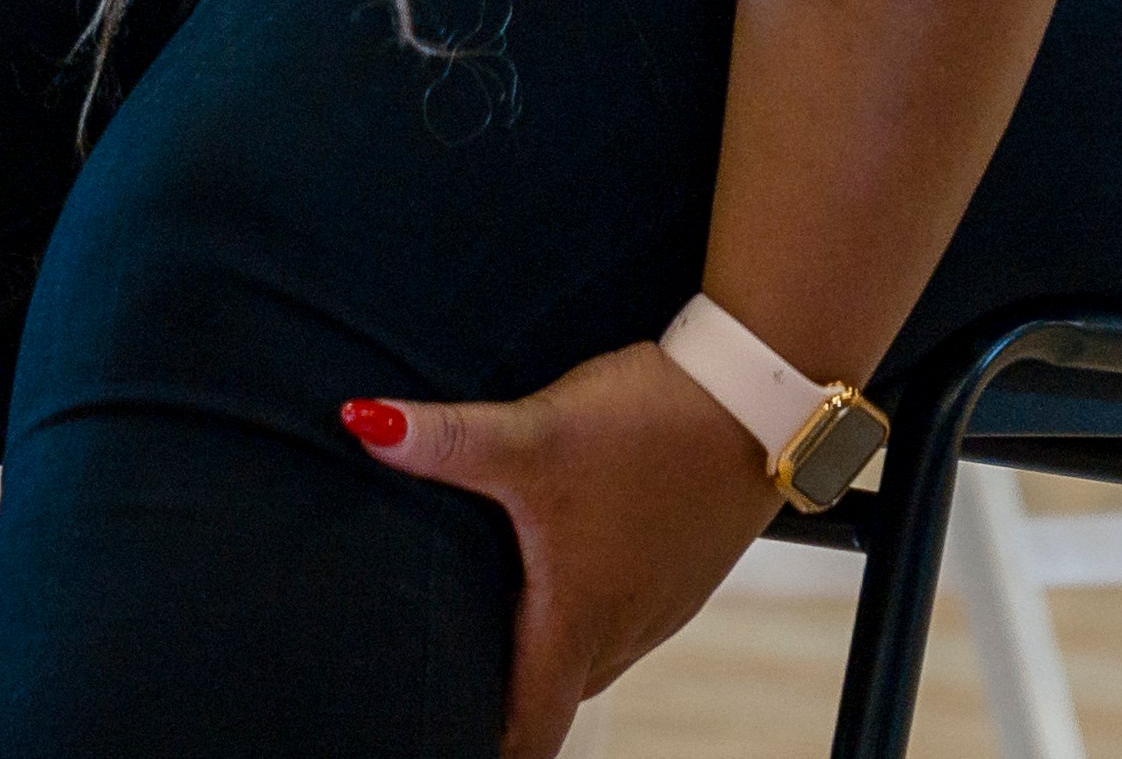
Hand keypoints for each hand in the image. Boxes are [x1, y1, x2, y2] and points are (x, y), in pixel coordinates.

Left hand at [351, 339, 777, 756]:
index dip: (488, 750)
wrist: (759, 398)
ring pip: (590, 654)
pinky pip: (624, 615)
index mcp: (578, 622)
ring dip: (547, 650)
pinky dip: (586, 609)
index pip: (532, 732)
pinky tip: (564, 560)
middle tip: (449, 677)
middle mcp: (622, 630)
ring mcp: (660, 603)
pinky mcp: (684, 569)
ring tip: (494, 625)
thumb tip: (363, 422)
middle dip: (508, 700)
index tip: (445, 741)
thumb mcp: (537, 434)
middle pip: (555, 696)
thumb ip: (448, 439)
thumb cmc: (652, 430)